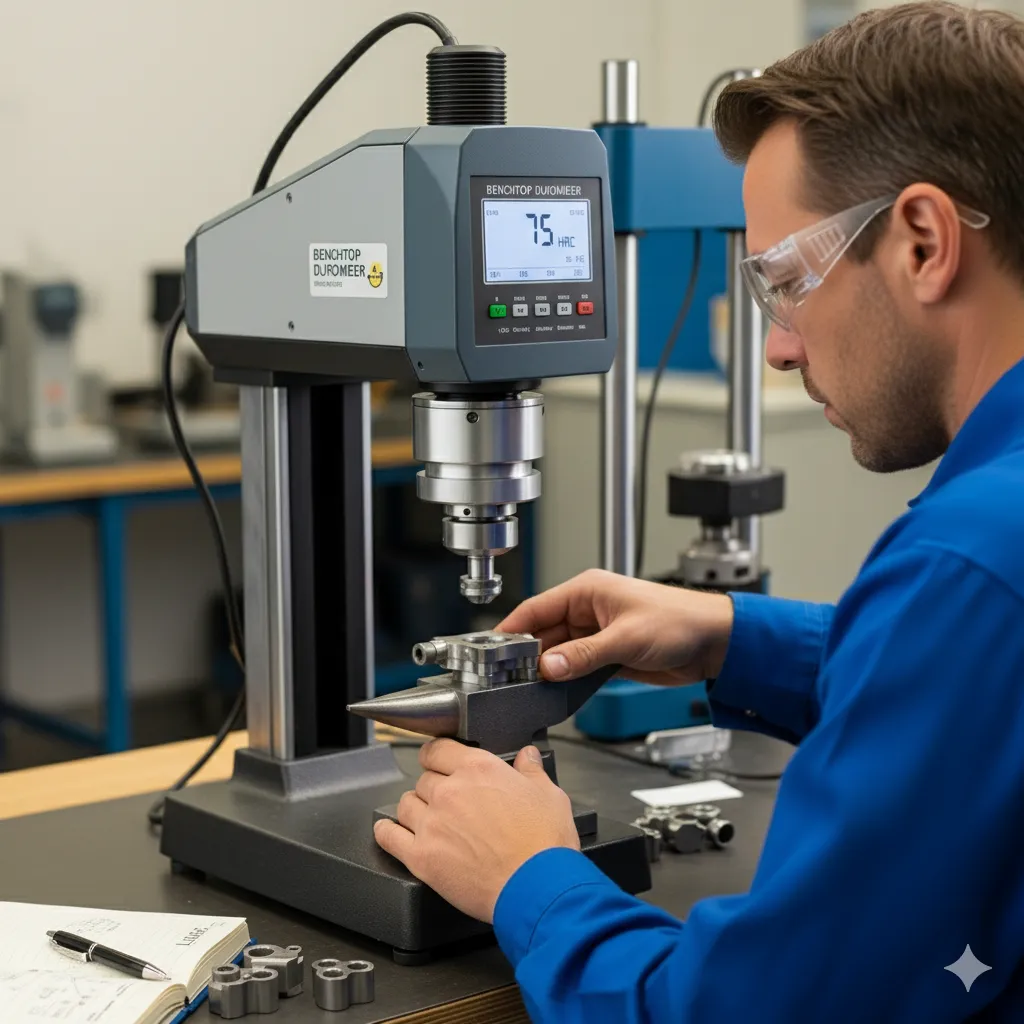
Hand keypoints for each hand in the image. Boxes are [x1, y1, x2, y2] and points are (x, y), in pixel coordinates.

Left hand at [374, 739, 579, 922]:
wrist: (537, 887)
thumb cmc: (544, 844)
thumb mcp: (549, 795)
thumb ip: (531, 771)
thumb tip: (527, 756)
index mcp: (478, 769)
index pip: (438, 749)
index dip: (437, 755)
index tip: (438, 762)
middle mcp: (450, 791)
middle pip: (424, 779)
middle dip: (434, 788)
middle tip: (448, 803)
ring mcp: (432, 824)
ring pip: (405, 805)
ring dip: (414, 810)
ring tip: (426, 819)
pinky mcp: (422, 857)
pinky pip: (389, 837)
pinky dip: (386, 833)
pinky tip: (389, 832)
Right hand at [496, 568, 733, 685]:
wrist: (715, 642)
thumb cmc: (680, 620)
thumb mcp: (626, 638)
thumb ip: (584, 654)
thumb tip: (548, 666)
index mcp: (587, 591)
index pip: (537, 608)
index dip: (512, 629)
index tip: (491, 648)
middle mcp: (588, 610)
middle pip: (544, 633)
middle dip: (527, 655)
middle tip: (507, 678)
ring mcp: (597, 633)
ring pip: (559, 653)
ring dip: (547, 670)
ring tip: (527, 688)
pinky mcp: (608, 655)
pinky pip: (576, 667)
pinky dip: (565, 679)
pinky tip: (555, 692)